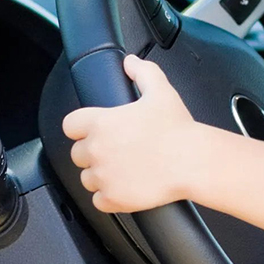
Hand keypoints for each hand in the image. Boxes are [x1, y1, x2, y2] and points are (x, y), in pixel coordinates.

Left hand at [62, 55, 197, 212]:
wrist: (193, 161)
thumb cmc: (178, 129)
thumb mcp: (161, 91)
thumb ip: (143, 72)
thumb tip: (131, 62)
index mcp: (100, 123)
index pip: (70, 125)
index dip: (81, 128)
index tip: (94, 131)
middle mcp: (96, 150)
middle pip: (77, 154)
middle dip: (93, 153)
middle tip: (116, 151)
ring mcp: (103, 177)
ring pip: (87, 178)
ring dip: (99, 176)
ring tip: (122, 170)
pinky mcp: (113, 199)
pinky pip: (98, 201)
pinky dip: (108, 197)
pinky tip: (124, 188)